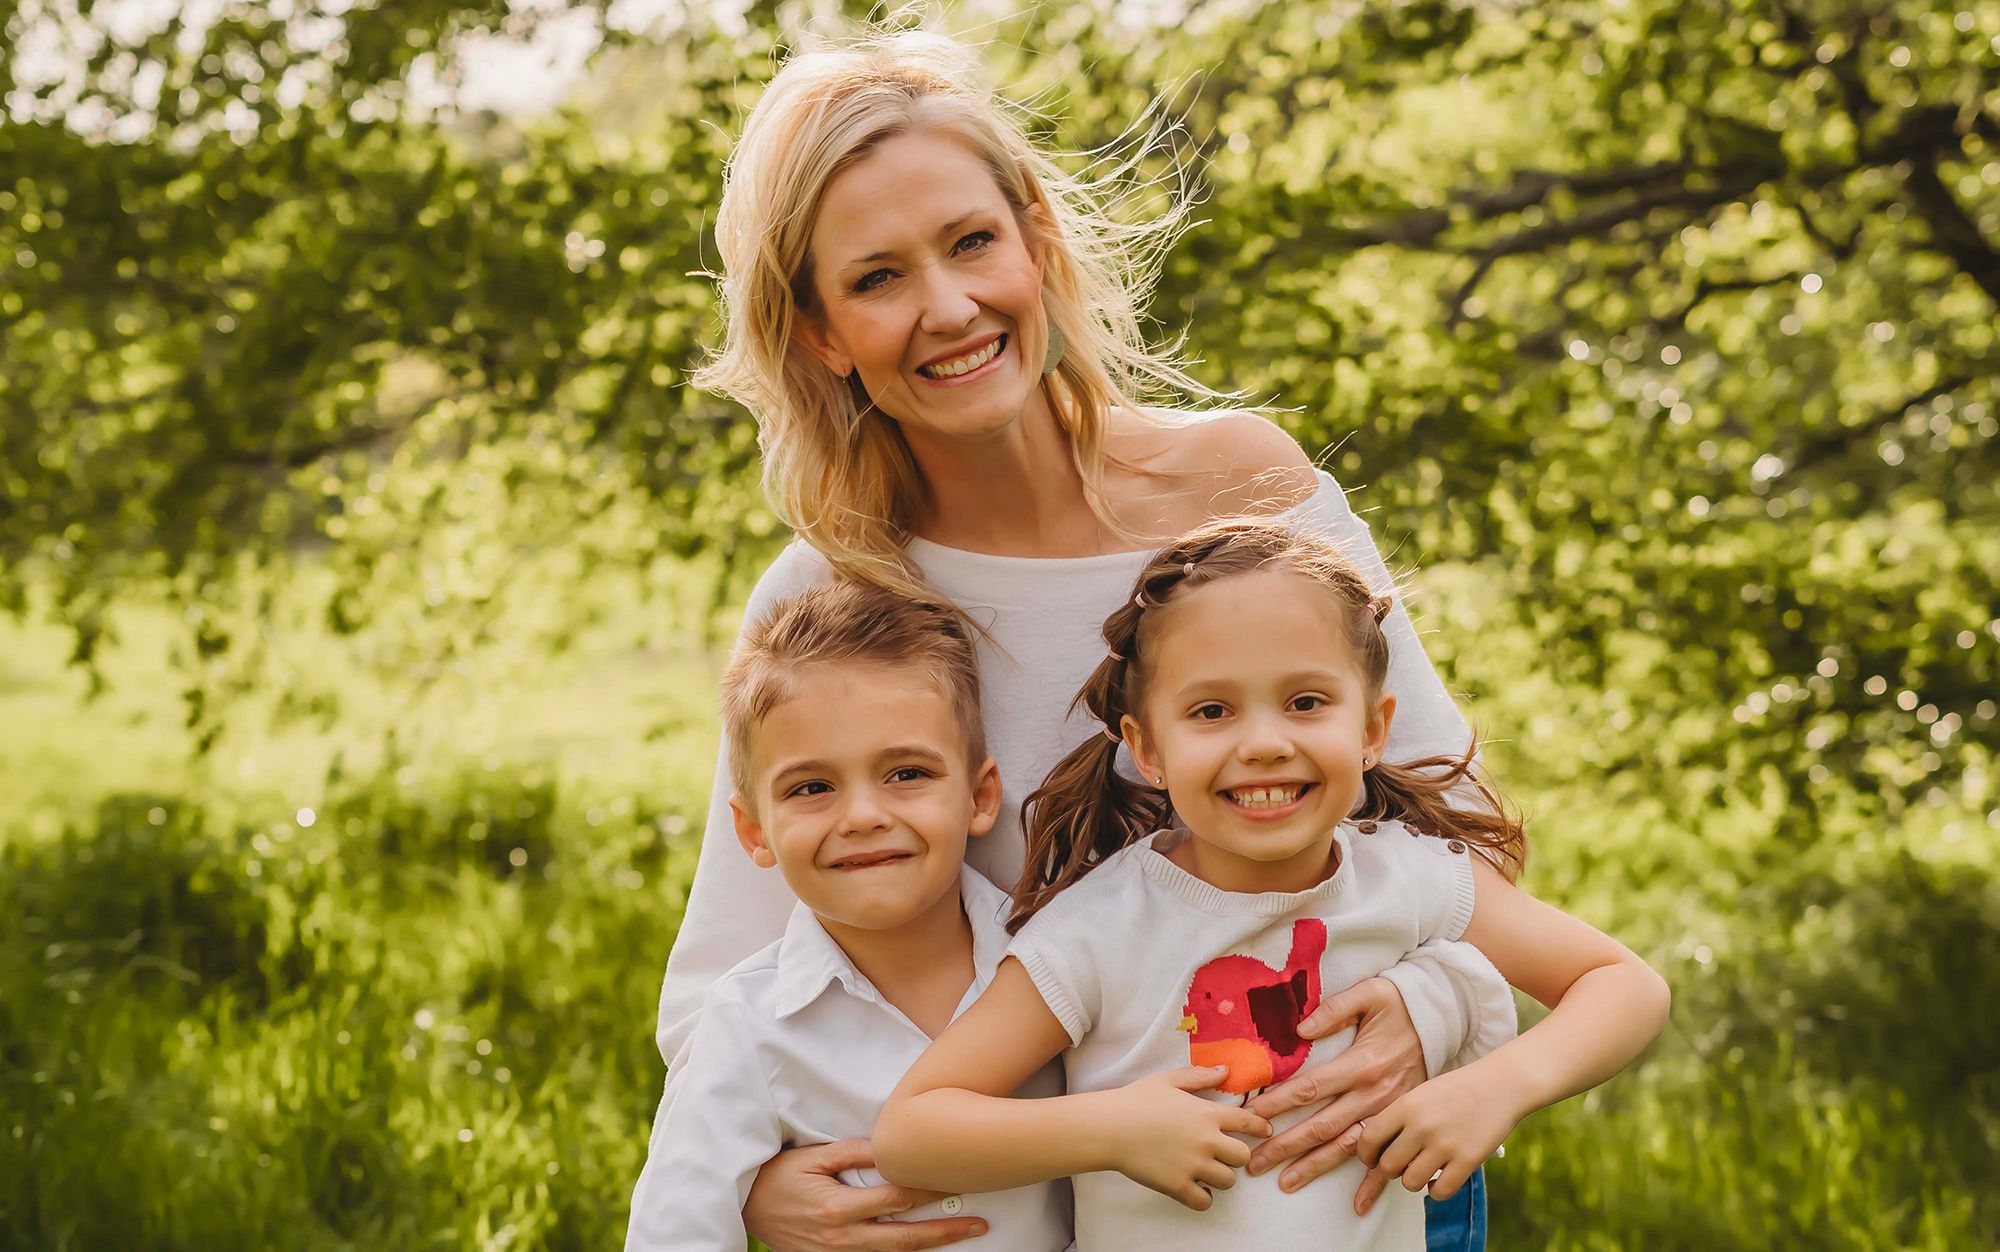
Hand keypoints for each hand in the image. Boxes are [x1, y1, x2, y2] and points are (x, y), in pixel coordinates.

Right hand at [744, 1138, 987, 1250]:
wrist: (745, 1207)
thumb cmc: (778, 1177)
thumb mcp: (812, 1158)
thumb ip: (852, 1153)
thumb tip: (890, 1146)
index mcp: (838, 1209)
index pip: (896, 1198)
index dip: (929, 1190)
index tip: (956, 1181)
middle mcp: (843, 1238)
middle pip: (905, 1237)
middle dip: (945, 1231)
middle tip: (978, 1225)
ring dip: (930, 1246)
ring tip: (962, 1235)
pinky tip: (924, 1246)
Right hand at [1097, 1066, 1272, 1210]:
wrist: (1109, 1127)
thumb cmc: (1136, 1100)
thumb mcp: (1168, 1080)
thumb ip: (1199, 1076)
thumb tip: (1224, 1071)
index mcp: (1206, 1113)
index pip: (1247, 1121)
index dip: (1260, 1126)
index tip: (1264, 1130)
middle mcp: (1205, 1140)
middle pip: (1242, 1156)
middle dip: (1236, 1156)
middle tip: (1223, 1155)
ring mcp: (1193, 1165)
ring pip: (1228, 1181)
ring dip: (1220, 1177)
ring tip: (1206, 1172)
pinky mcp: (1178, 1186)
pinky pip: (1205, 1201)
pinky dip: (1203, 1197)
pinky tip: (1194, 1188)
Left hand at [1243, 975, 1425, 1200]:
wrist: (1446, 1020)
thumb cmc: (1401, 1005)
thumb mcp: (1371, 994)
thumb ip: (1335, 1009)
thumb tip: (1301, 1029)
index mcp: (1362, 1063)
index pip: (1311, 1087)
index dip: (1279, 1103)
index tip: (1252, 1116)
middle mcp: (1373, 1093)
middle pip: (1321, 1125)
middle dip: (1285, 1145)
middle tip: (1254, 1161)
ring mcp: (1388, 1112)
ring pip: (1346, 1146)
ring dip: (1315, 1167)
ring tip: (1285, 1183)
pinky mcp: (1401, 1122)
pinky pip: (1385, 1156)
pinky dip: (1374, 1183)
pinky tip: (1359, 1204)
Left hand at [1356, 1064, 1519, 1203]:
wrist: (1500, 1085)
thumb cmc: (1456, 1091)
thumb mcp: (1419, 1094)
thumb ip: (1398, 1119)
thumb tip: (1375, 1150)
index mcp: (1406, 1105)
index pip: (1369, 1139)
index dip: (1367, 1155)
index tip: (1373, 1160)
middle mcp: (1422, 1125)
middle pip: (1387, 1166)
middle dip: (1390, 1171)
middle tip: (1400, 1166)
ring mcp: (1445, 1144)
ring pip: (1410, 1182)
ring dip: (1413, 1181)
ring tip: (1421, 1170)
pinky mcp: (1468, 1160)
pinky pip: (1439, 1191)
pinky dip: (1436, 1190)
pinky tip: (1439, 1179)